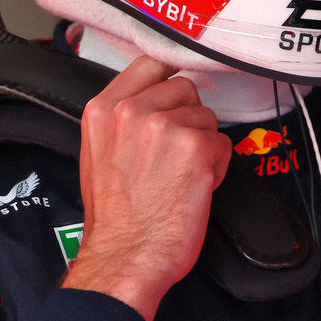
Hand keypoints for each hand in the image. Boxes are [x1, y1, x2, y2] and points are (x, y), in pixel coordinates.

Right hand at [62, 56, 231, 320]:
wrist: (126, 256)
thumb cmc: (114, 216)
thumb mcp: (97, 152)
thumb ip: (121, 118)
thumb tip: (151, 99)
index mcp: (103, 109)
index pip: (150, 65)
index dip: (168, 83)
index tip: (174, 99)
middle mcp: (132, 110)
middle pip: (184, 88)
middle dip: (187, 118)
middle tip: (174, 154)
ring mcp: (165, 126)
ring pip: (206, 117)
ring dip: (203, 144)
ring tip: (181, 174)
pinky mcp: (196, 147)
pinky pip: (223, 144)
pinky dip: (217, 166)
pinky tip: (195, 187)